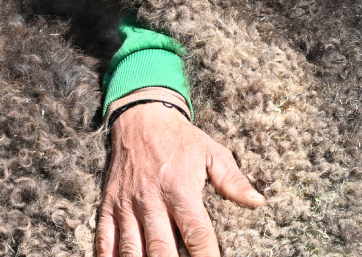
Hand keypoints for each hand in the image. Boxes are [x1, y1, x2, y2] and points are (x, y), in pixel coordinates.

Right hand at [96, 88, 265, 256]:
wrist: (142, 118)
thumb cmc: (181, 139)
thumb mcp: (212, 153)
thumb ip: (233, 180)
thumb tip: (257, 201)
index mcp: (180, 189)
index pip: (196, 232)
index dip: (206, 255)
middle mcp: (151, 201)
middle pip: (161, 248)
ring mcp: (127, 205)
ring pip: (131, 248)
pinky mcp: (108, 205)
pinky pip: (104, 238)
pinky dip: (109, 256)